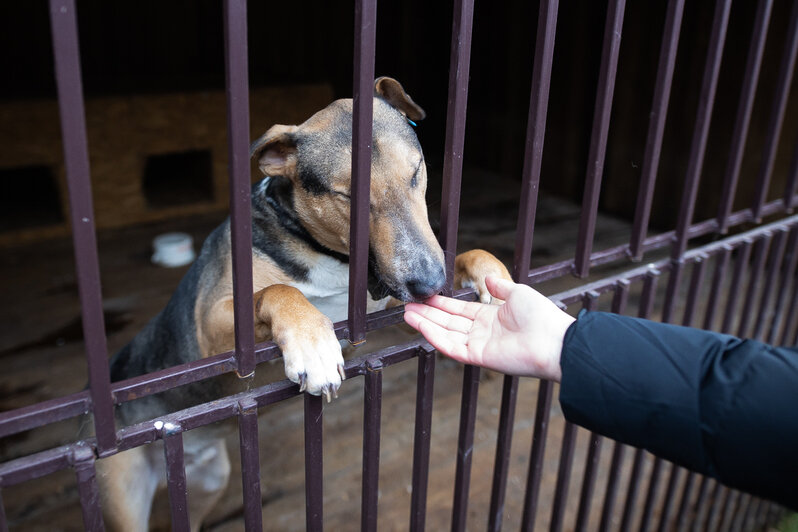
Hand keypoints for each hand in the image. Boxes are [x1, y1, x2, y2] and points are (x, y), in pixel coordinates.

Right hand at [403, 276, 573, 381]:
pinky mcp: (478, 357)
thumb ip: (500, 288)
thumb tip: (488, 279)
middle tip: (407, 305)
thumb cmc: (541, 316)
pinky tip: (422, 326)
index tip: (424, 296)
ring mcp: (478, 346)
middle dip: (427, 313)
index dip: (441, 304)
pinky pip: (451, 347)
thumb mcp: (518, 293)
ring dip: (425, 324)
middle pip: (447, 322)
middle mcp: (481, 333)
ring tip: (407, 314)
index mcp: (490, 318)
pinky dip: (435, 337)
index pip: (459, 311)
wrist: (554, 340)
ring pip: (445, 334)